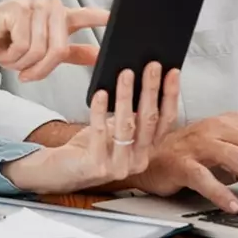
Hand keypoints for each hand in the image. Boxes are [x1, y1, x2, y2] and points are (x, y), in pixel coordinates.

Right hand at [0, 0, 107, 81]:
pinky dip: (13, 55)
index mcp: (60, 14)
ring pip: (40, 49)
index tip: (117, 18)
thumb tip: (98, 55)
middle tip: (27, 74)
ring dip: (23, 63)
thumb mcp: (43, 51)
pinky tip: (4, 47)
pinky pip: (24, 45)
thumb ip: (71, 51)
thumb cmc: (8, 43)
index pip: (86, 15)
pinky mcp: (17, 9)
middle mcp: (50, 5)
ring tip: (13, 57)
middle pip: (60, 48)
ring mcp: (34, 4)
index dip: (102, 17)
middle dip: (42, 68)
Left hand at [3, 62, 180, 192]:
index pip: (166, 121)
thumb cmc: (91, 146)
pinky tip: (100, 94)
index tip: (173, 72)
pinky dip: (100, 111)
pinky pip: (100, 133)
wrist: (64, 170)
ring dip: (127, 97)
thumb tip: (138, 76)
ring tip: (125, 74)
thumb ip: (131, 112)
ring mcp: (119, 166)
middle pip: (149, 120)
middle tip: (152, 66)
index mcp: (146, 150)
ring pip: (127, 126)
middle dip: (151, 90)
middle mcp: (138, 160)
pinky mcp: (97, 166)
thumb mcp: (116, 128)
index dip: (171, 96)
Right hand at [126, 112, 237, 212]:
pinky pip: (205, 177)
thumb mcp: (225, 149)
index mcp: (231, 122)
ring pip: (237, 158)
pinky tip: (233, 206)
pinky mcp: (181, 162)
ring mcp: (198, 144)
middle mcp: (217, 128)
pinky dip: (221, 193)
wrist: (150, 157)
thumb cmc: (191, 154)